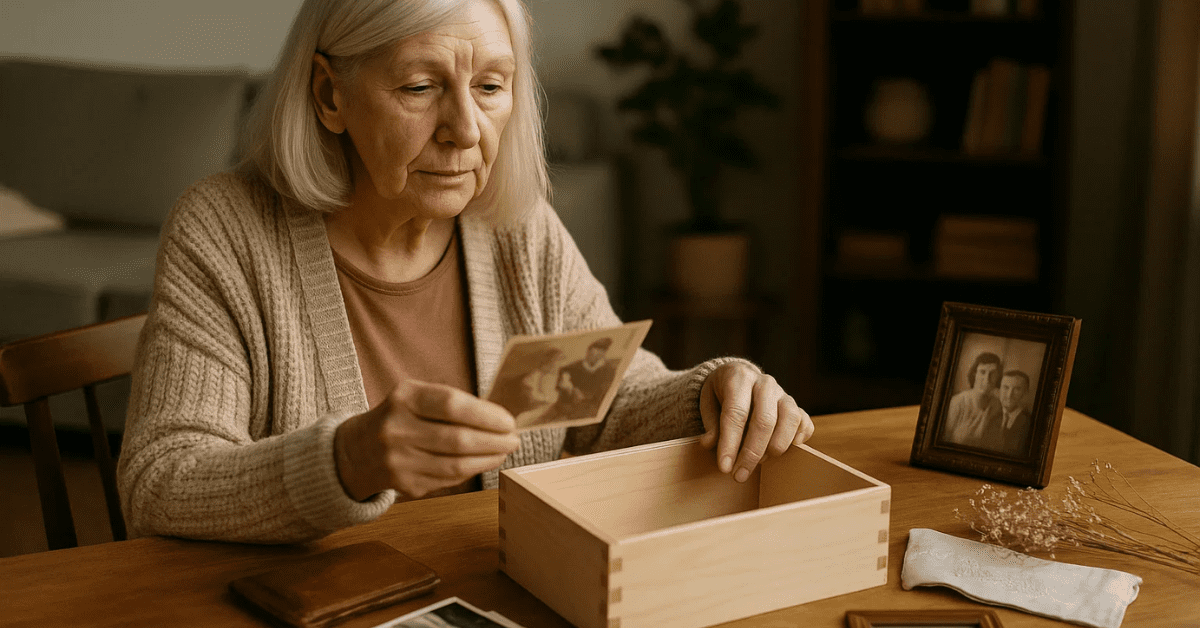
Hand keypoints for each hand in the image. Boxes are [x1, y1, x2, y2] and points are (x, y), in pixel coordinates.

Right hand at [334, 380, 519, 500]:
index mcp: (404, 399)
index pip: (451, 405)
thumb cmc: (400, 417)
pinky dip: (471, 470)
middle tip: (514, 439)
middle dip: (493, 441)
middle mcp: (397, 429)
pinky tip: (484, 462)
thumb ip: (452, 404)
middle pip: (457, 439)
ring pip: (455, 464)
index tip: (509, 421)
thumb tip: (499, 418)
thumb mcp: (416, 397)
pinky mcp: (404, 484)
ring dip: (488, 459)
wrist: (356, 450)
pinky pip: (448, 479)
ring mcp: (398, 460)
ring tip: (504, 451)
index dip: (486, 415)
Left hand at [699, 363, 813, 481]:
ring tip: (760, 463)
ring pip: (789, 420)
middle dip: (752, 453)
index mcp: (739, 377)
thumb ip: (710, 423)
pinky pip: (804, 422)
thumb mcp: (707, 402)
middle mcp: (764, 383)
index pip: (736, 413)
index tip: (725, 467)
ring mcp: (783, 394)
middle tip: (739, 475)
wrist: (739, 376)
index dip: (730, 443)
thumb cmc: (721, 394)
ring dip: (775, 447)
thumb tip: (709, 443)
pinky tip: (784, 452)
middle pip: (764, 420)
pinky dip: (798, 438)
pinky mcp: (796, 406)